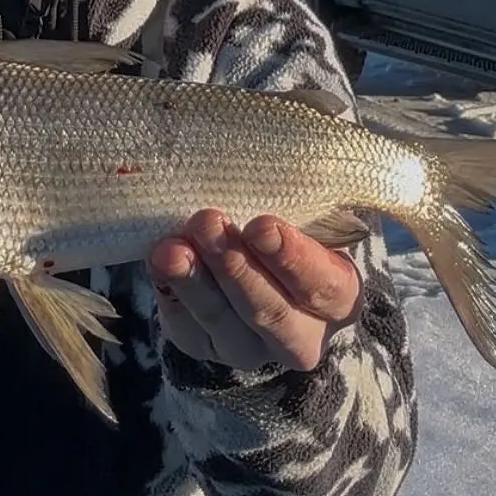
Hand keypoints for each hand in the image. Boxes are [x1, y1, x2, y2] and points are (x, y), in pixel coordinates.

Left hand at [148, 210, 362, 372]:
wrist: (251, 266)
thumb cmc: (284, 228)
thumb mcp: (304, 214)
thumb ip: (299, 196)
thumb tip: (280, 147)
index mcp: (338, 296)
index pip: (324, 285)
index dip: (294, 258)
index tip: (262, 225)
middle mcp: (301, 335)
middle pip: (270, 311)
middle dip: (235, 267)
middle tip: (208, 223)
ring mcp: (251, 348)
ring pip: (223, 323)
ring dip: (195, 281)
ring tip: (171, 248)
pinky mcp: (205, 348)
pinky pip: (186, 329)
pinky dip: (170, 293)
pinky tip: (158, 261)